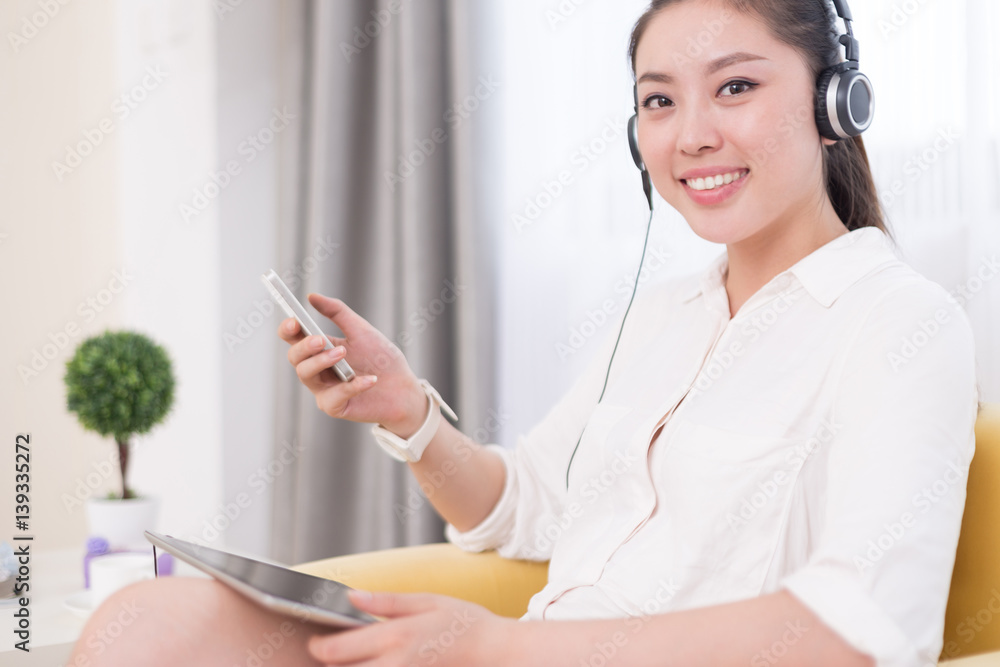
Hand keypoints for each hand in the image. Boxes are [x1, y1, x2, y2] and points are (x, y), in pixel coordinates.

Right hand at [278, 294, 426, 434]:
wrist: (404, 388)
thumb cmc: (381, 359)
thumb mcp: (361, 331)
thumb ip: (337, 313)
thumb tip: (311, 296)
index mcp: (319, 349)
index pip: (293, 338)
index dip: (288, 329)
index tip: (294, 321)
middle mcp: (317, 370)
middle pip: (294, 357)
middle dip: (304, 346)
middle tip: (321, 339)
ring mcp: (323, 389)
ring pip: (305, 375)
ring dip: (322, 361)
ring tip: (343, 353)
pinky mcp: (335, 407)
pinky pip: (334, 396)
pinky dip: (352, 385)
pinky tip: (371, 379)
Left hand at [307, 590, 512, 665]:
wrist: (497, 653)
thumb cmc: (465, 624)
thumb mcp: (427, 601)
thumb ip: (386, 601)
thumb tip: (351, 597)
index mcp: (396, 636)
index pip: (338, 650)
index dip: (319, 647)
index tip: (315, 640)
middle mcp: (395, 665)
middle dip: (329, 664)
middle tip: (329, 652)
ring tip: (349, 660)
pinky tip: (374, 664)